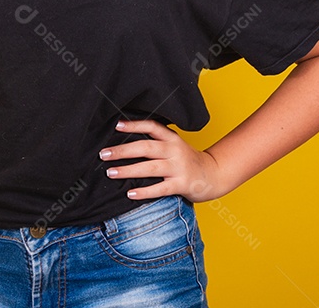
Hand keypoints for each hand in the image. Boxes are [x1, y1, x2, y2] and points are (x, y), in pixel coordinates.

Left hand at [99, 119, 227, 202]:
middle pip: (145, 147)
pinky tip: (130, 193)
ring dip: (128, 170)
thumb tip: (126, 143)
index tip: (116, 126)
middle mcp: (175, 150)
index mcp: (172, 139)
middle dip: (123, 150)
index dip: (134, 125)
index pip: (152, 127)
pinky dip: (145, 192)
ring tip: (111, 172)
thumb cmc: (188, 161)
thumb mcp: (175, 146)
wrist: (214, 175)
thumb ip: (157, 143)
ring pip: (150, 168)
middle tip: (104, 154)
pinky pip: (160, 188)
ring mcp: (179, 168)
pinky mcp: (182, 184)